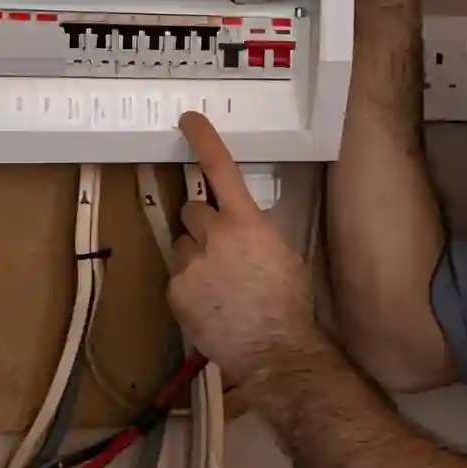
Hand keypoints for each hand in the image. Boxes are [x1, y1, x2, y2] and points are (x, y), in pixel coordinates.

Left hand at [167, 111, 316, 383]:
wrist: (274, 347)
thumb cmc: (289, 301)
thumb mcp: (283, 255)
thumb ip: (256, 234)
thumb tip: (242, 229)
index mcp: (246, 223)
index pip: (222, 171)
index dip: (205, 141)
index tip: (189, 120)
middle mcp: (214, 237)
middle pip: (192, 211)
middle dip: (203, 224)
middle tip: (220, 248)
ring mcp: (190, 265)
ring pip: (182, 246)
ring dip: (195, 256)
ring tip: (218, 284)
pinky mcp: (176, 292)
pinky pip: (178, 277)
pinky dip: (190, 286)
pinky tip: (211, 304)